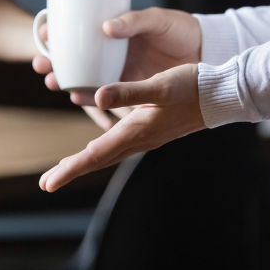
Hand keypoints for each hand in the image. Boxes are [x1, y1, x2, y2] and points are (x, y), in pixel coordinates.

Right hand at [32, 7, 200, 128]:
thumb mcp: (157, 20)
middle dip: (53, 62)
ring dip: (65, 81)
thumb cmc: (180, 29)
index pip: (76, 32)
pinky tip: (79, 99)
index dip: (56, 33)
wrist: (205, 52)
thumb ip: (134, 21)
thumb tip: (106, 27)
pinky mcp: (130, 89)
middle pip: (73, 58)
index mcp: (113, 31)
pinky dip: (91, 99)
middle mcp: (110, 52)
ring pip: (84, 78)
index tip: (44, 34)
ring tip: (54, 82)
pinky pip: (104, 96)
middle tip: (41, 64)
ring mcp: (118, 72)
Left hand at [40, 63, 204, 191]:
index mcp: (136, 132)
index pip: (95, 155)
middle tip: (47, 183)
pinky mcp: (151, 130)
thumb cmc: (193, 87)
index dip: (70, 169)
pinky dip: (101, 150)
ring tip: (64, 169)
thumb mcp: (160, 85)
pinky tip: (98, 148)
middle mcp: (139, 139)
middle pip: (98, 160)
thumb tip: (99, 96)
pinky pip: (119, 145)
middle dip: (71, 171)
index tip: (48, 183)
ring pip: (108, 154)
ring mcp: (146, 137)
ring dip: (85, 162)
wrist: (222, 95)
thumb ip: (128, 92)